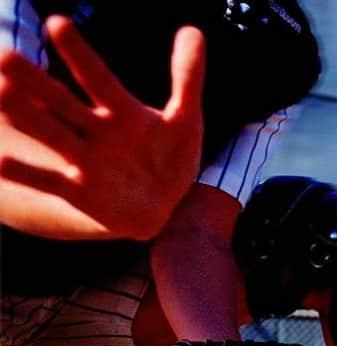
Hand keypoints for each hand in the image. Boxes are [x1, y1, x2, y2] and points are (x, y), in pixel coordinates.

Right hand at [0, 16, 204, 239]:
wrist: (161, 206)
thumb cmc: (167, 156)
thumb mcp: (184, 119)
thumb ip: (188, 77)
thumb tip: (193, 30)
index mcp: (121, 111)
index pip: (98, 78)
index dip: (80, 54)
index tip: (57, 23)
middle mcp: (96, 131)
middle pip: (62, 102)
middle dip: (34, 82)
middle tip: (3, 57)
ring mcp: (85, 161)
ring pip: (52, 134)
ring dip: (27, 117)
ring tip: (0, 94)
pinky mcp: (79, 192)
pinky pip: (50, 182)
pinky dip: (27, 173)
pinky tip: (1, 162)